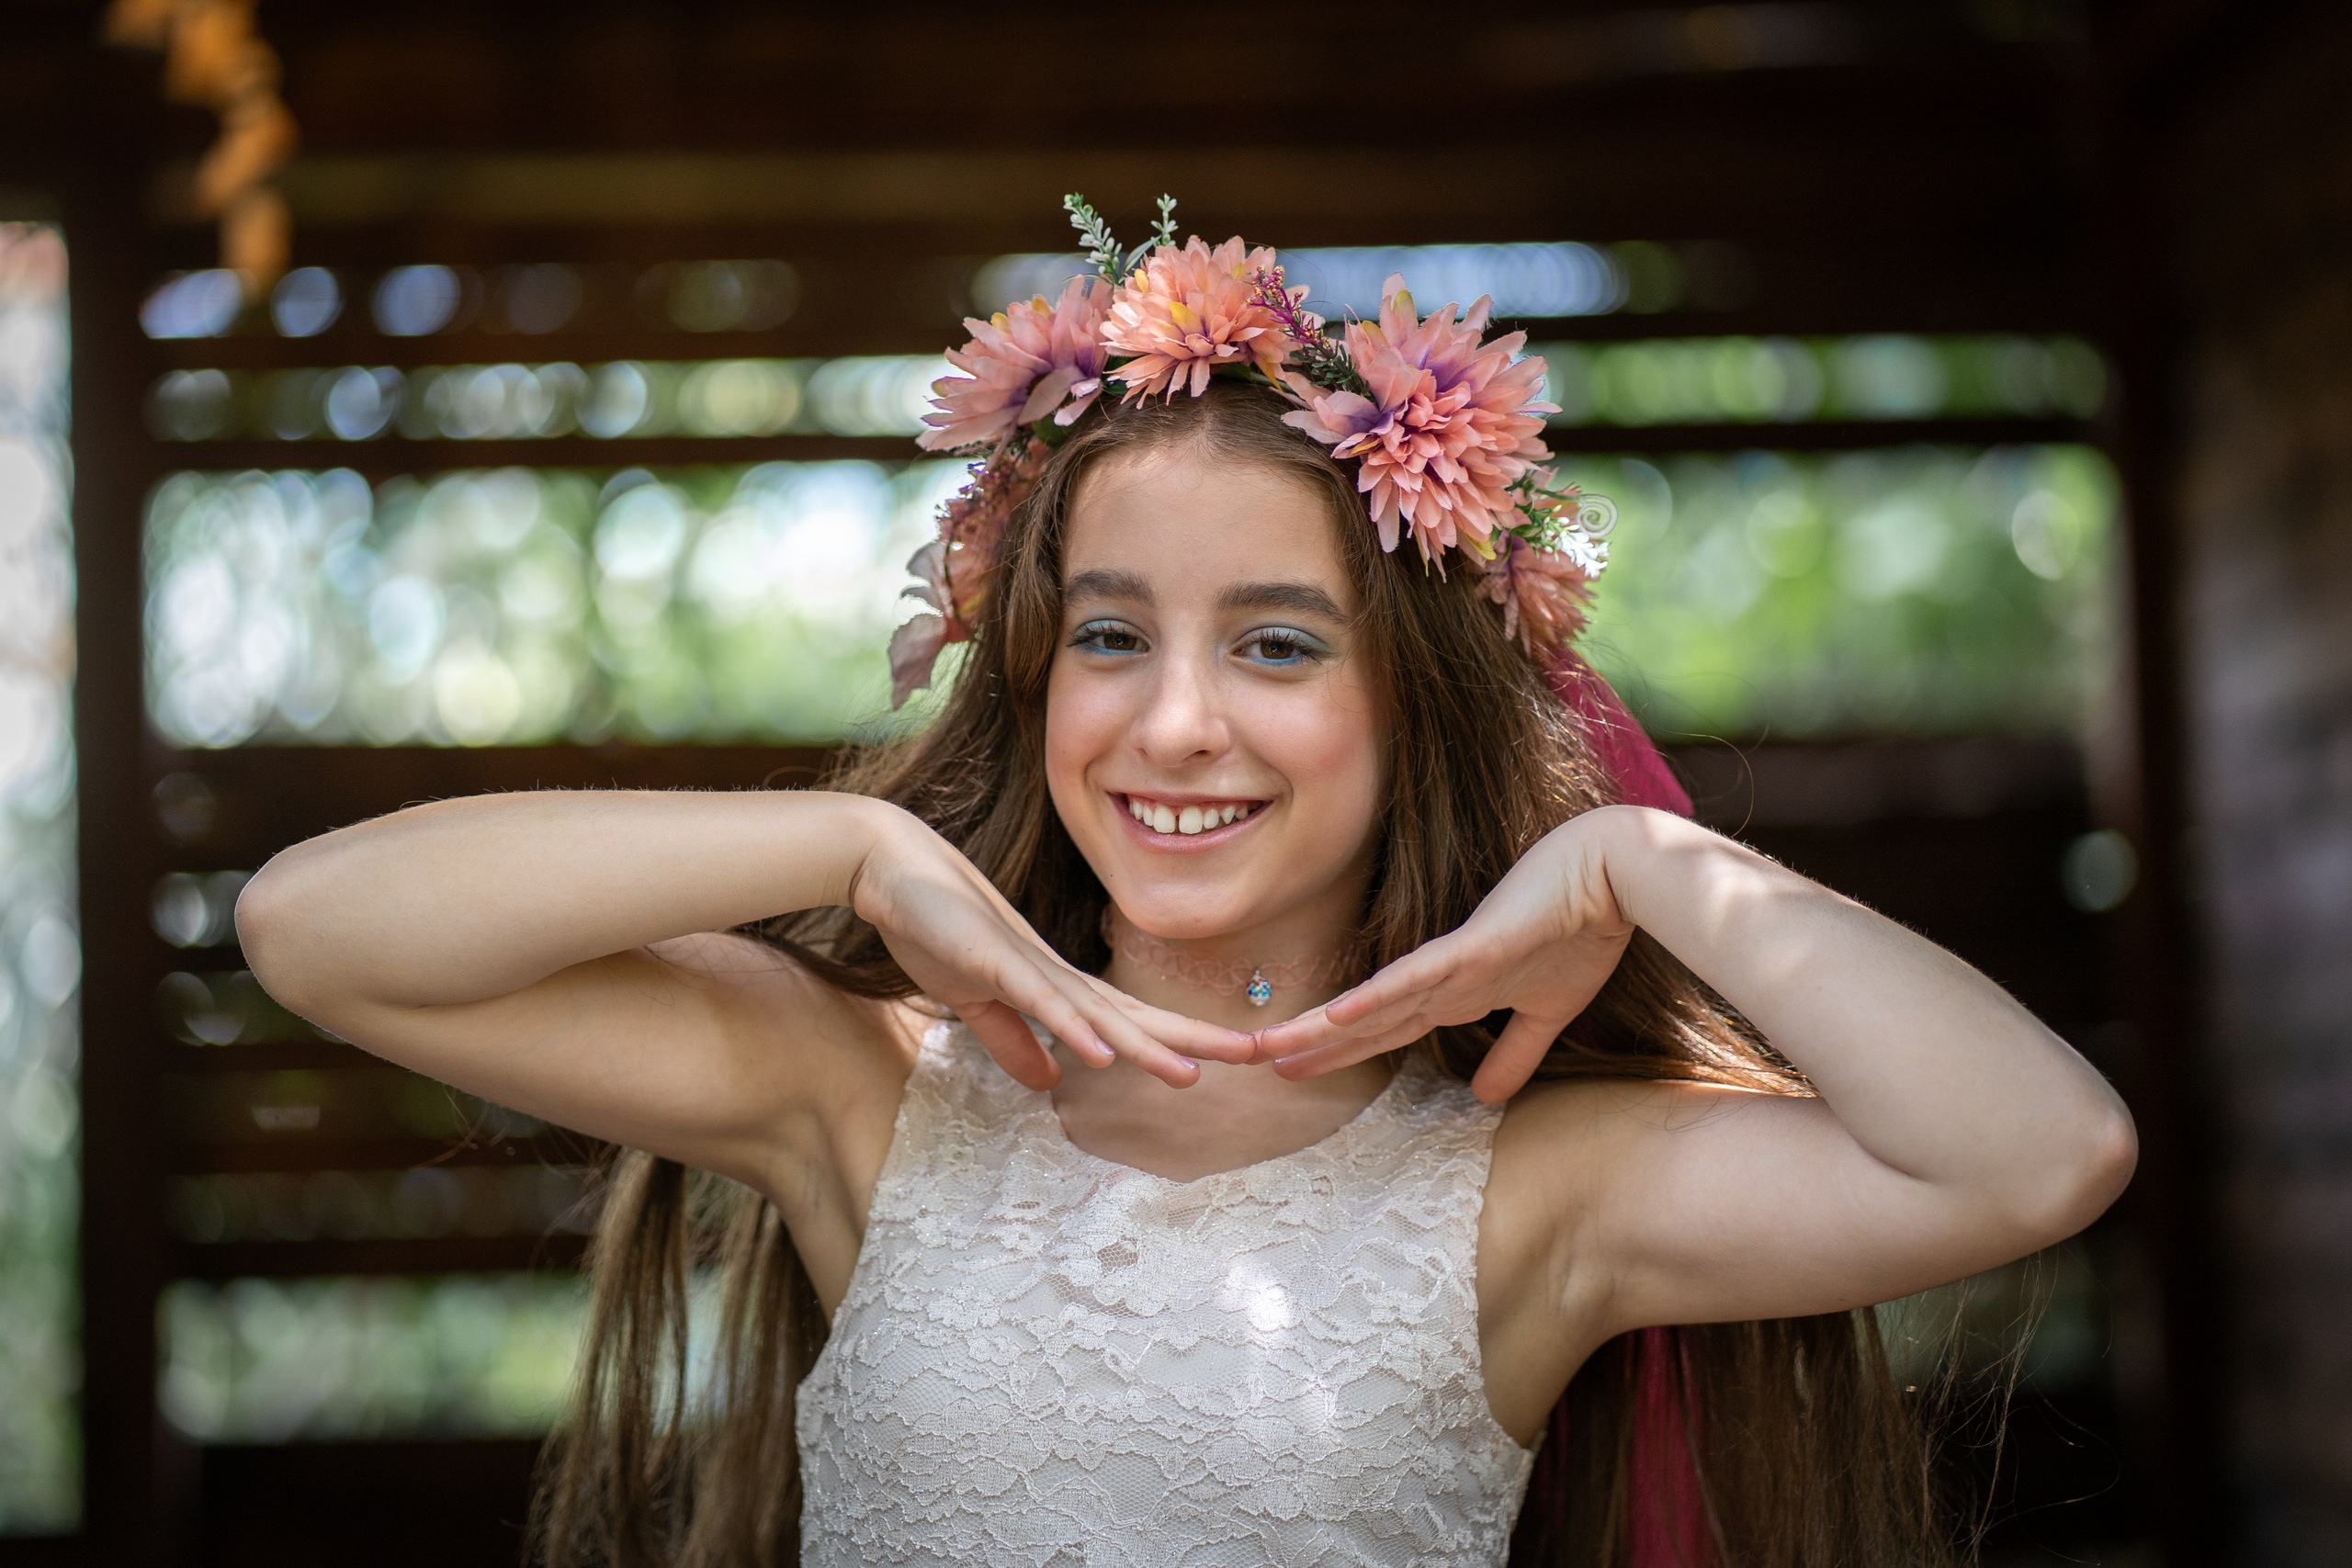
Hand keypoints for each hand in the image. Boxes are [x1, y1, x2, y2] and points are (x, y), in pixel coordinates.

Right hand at [847, 803, 1256, 1090]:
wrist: (893, 869)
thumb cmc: (935, 928)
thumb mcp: (976, 1001)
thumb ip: (1013, 1042)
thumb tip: (1048, 1085)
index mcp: (1057, 989)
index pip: (1132, 1023)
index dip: (1181, 1041)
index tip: (1235, 1058)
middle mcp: (1056, 977)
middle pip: (1137, 1017)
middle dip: (1196, 1037)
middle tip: (1261, 1055)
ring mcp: (1028, 968)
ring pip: (1099, 1015)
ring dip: (1145, 1045)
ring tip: (1194, 1073)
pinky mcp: (993, 963)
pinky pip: (1041, 1003)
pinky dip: (1073, 1029)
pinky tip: (1104, 1055)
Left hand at [1249, 808, 1643, 1102]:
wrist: (1614, 875)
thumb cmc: (1581, 931)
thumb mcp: (1547, 1012)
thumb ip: (1515, 1053)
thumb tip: (1488, 1098)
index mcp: (1454, 992)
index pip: (1383, 1030)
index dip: (1338, 1052)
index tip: (1291, 1070)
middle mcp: (1439, 978)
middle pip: (1361, 1021)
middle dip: (1309, 1043)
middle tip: (1250, 1062)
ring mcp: (1451, 962)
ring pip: (1372, 1004)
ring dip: (1320, 1029)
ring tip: (1267, 1048)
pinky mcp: (1472, 948)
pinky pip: (1415, 980)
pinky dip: (1375, 1000)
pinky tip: (1335, 1016)